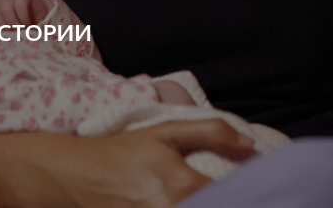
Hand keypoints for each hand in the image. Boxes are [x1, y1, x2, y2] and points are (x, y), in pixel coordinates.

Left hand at [0, 0, 51, 28]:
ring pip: (5, 7)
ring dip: (13, 23)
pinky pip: (19, 4)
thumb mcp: (6, 29)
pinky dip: (23, 17)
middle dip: (3, 26)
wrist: (41, 13)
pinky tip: (27, 23)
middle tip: (13, 35)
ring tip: (21, 30)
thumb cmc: (20, 24)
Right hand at [22, 119, 256, 206]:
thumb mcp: (166, 132)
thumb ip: (212, 132)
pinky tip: (189, 203)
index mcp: (183, 186)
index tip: (256, 188)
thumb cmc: (124, 153)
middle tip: (244, 196)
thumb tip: (249, 144)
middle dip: (229, 201)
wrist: (77, 177)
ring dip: (210, 205)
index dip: (247, 193)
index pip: (232, 197)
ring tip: (218, 197)